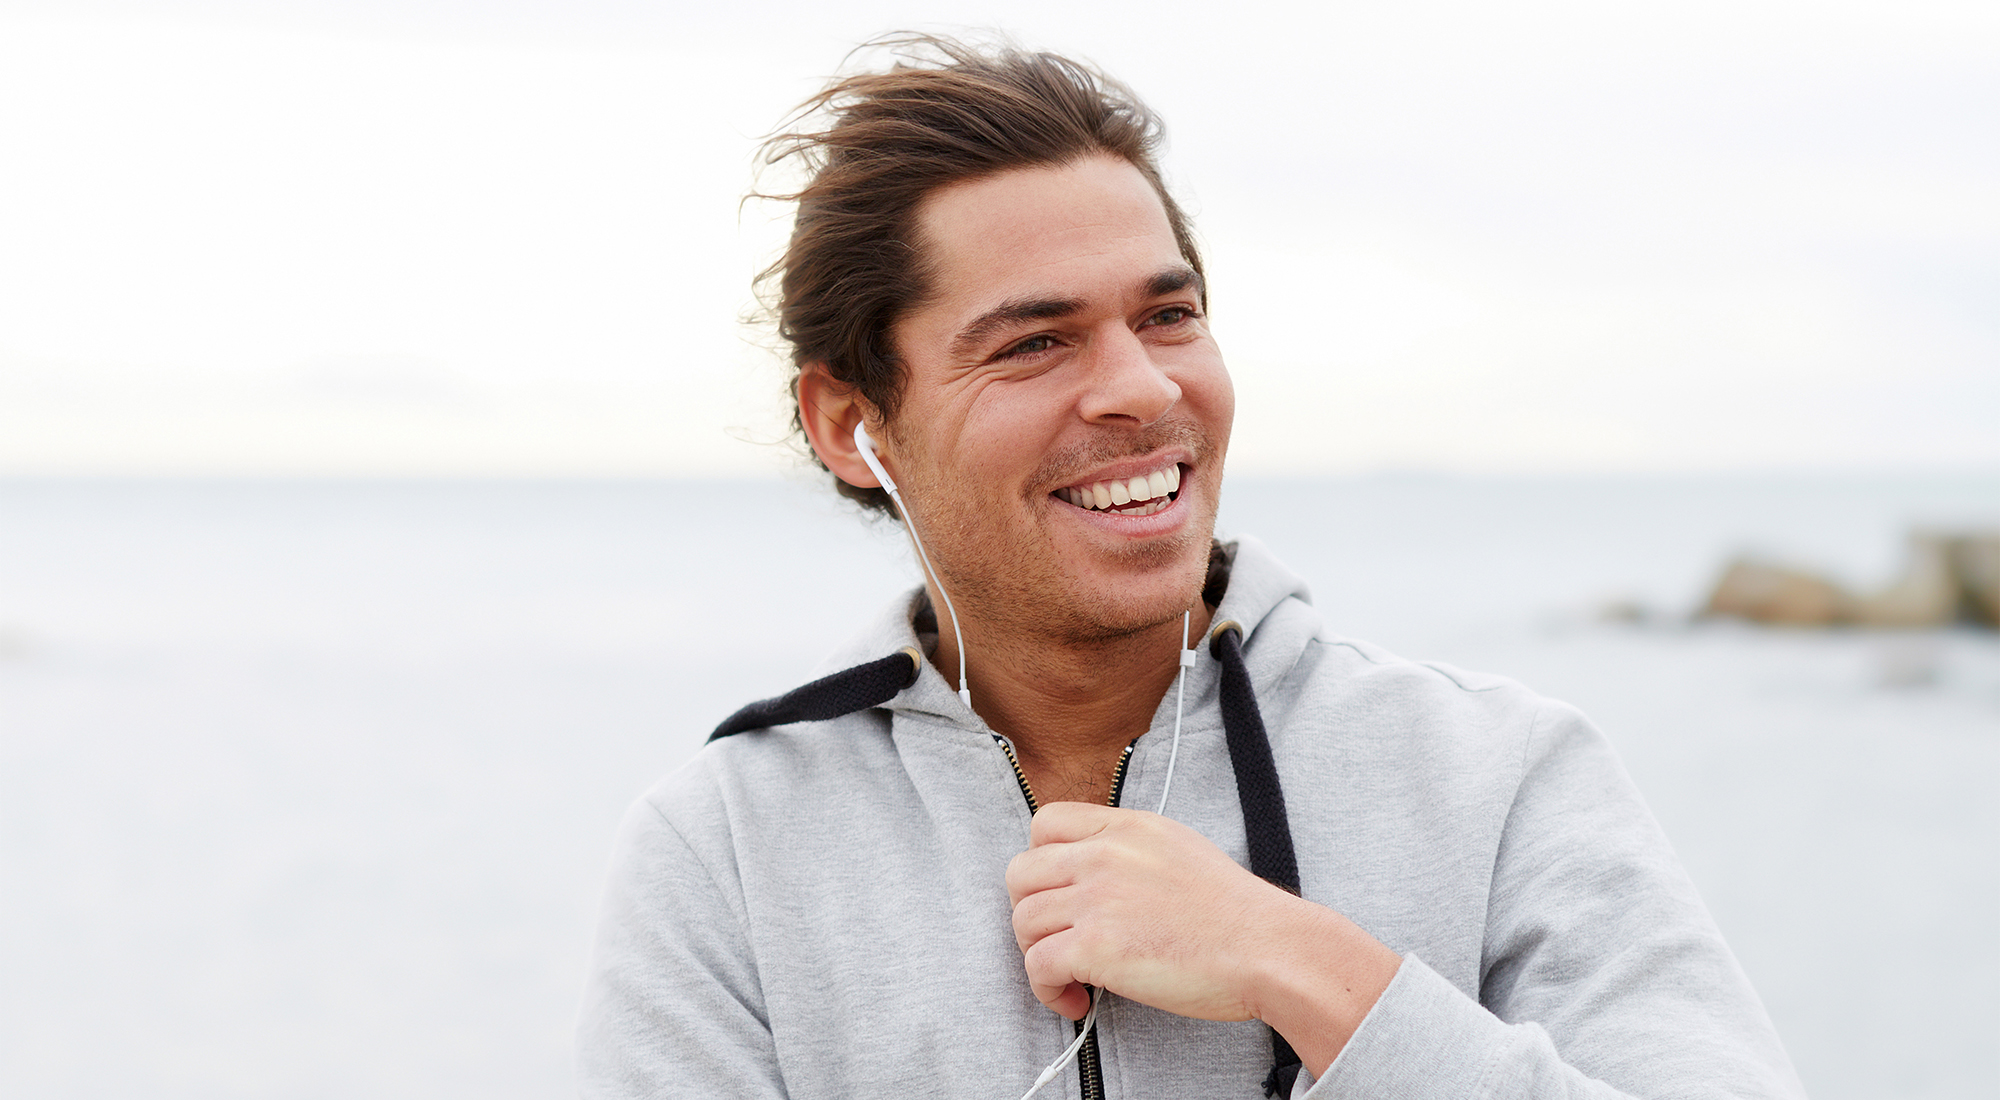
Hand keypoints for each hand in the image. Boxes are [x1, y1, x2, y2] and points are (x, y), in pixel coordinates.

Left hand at [1004, 802, 1399, 1073]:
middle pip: (1020, 873)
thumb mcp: (1179, 848)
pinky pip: (1038, 966)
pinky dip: (1048, 991)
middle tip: (1057, 940)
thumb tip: (1094, 874)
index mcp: (1127, 827)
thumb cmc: (1235, 913)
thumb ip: (1131, 849)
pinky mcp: (1096, 947)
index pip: (1045, 821)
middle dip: (1030, 912)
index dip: (1039, 861)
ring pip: (1023, 922)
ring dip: (1038, 956)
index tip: (1057, 894)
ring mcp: (1098, 899)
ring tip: (1071, 978)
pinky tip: (1076, 1001)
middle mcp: (1105, 854)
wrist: (1268, 949)